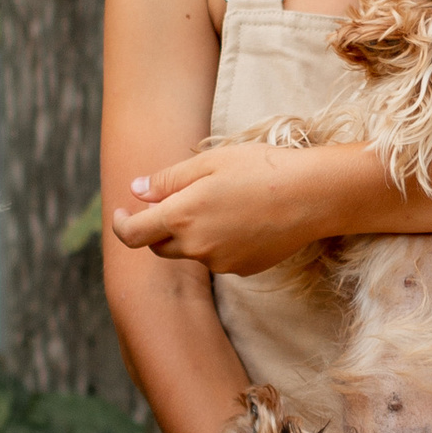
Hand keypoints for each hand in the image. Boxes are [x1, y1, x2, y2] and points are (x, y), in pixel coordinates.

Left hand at [109, 145, 340, 276]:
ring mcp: (220, 262)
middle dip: (158, 228)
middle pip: (159, 246)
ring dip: (193, 233)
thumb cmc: (260, 170)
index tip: (121, 212)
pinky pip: (218, 257)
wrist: (312, 196)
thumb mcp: (208, 162)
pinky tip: (244, 219)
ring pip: (192, 251)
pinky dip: (220, 242)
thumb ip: (166, 181)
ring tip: (225, 202)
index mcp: (182, 216)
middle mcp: (197, 246)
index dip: (120, 224)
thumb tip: (135, 193)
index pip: (133, 234)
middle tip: (177, 200)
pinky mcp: (242, 270)